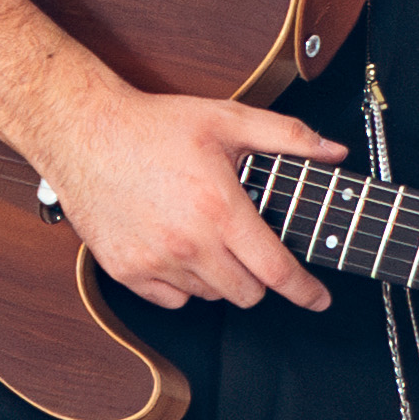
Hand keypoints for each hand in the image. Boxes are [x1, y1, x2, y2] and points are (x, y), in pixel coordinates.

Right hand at [31, 79, 346, 314]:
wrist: (85, 132)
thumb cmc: (154, 126)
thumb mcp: (228, 119)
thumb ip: (287, 136)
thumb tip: (333, 151)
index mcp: (220, 209)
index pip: (276, 271)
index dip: (306, 291)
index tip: (318, 298)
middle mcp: (189, 243)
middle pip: (247, 293)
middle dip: (260, 276)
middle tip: (250, 247)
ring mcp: (155, 261)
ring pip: (210, 296)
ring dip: (220, 277)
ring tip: (207, 237)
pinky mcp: (126, 271)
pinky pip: (171, 300)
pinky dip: (182, 285)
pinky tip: (178, 250)